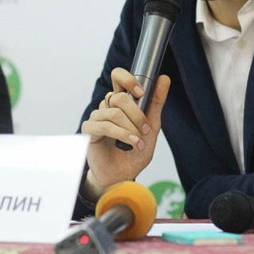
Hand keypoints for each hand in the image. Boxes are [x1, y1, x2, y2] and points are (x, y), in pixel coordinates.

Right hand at [80, 68, 169, 200]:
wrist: (123, 176)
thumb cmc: (134, 152)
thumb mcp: (151, 127)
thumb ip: (155, 103)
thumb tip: (164, 78)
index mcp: (121, 103)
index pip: (118, 77)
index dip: (128, 79)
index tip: (141, 92)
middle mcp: (107, 107)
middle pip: (118, 97)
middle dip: (137, 114)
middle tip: (145, 129)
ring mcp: (96, 118)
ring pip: (114, 112)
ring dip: (131, 128)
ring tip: (139, 143)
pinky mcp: (89, 131)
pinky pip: (104, 126)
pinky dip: (121, 134)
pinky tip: (131, 143)